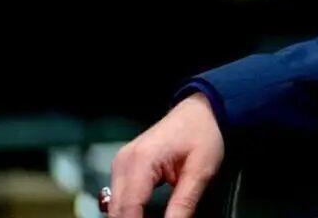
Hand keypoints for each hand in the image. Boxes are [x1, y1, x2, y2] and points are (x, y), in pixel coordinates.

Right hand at [109, 92, 224, 217]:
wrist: (200, 111)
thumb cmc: (203, 134)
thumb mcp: (201, 171)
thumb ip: (184, 204)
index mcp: (141, 161)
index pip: (129, 209)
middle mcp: (124, 162)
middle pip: (117, 211)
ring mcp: (120, 163)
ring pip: (115, 206)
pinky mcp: (123, 167)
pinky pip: (119, 197)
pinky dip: (127, 211)